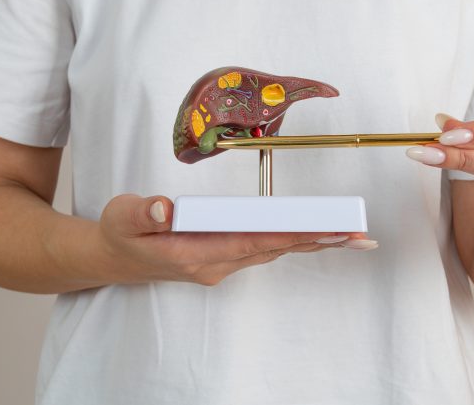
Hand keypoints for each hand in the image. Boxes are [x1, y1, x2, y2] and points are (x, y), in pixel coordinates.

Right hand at [96, 194, 374, 285]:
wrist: (116, 260)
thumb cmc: (122, 236)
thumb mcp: (121, 218)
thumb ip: (142, 214)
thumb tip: (164, 209)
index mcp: (192, 254)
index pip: (250, 243)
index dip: (288, 235)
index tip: (322, 230)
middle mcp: (213, 264)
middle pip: (272, 250)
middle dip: (315, 240)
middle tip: (357, 233)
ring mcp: (220, 264)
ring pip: (272, 251)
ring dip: (309, 241)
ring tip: (347, 233)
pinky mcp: (223, 258)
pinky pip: (263, 250)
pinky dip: (290, 241)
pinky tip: (312, 235)